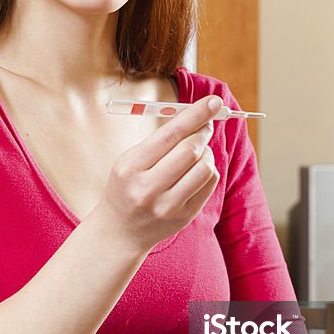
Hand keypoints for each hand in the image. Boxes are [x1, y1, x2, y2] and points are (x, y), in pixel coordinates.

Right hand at [94, 95, 221, 251]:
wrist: (120, 232)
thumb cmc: (126, 187)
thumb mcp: (130, 160)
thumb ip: (160, 141)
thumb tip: (198, 117)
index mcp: (130, 167)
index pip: (170, 134)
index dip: (195, 115)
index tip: (213, 101)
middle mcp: (148, 188)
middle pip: (191, 149)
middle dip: (203, 132)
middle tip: (204, 126)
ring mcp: (167, 206)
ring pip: (205, 167)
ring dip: (206, 153)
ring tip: (197, 153)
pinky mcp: (184, 217)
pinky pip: (209, 183)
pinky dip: (208, 170)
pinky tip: (196, 171)